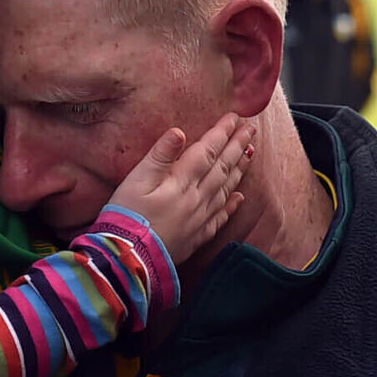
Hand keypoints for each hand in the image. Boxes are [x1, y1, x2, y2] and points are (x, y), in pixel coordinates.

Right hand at [106, 112, 255, 264]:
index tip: (234, 117)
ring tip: (250, 153)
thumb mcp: (135, 180)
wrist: (128, 259)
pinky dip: (232, 205)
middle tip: (251, 129)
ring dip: (239, 169)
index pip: (207, 151)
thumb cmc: (126, 217)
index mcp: (180, 182)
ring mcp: (199, 219)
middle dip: (237, 146)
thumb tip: (179, 132)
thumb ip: (159, 156)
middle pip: (222, 167)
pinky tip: (240, 197)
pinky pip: (220, 217)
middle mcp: (196, 199)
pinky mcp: (196, 237)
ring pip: (226, 189)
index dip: (221, 133)